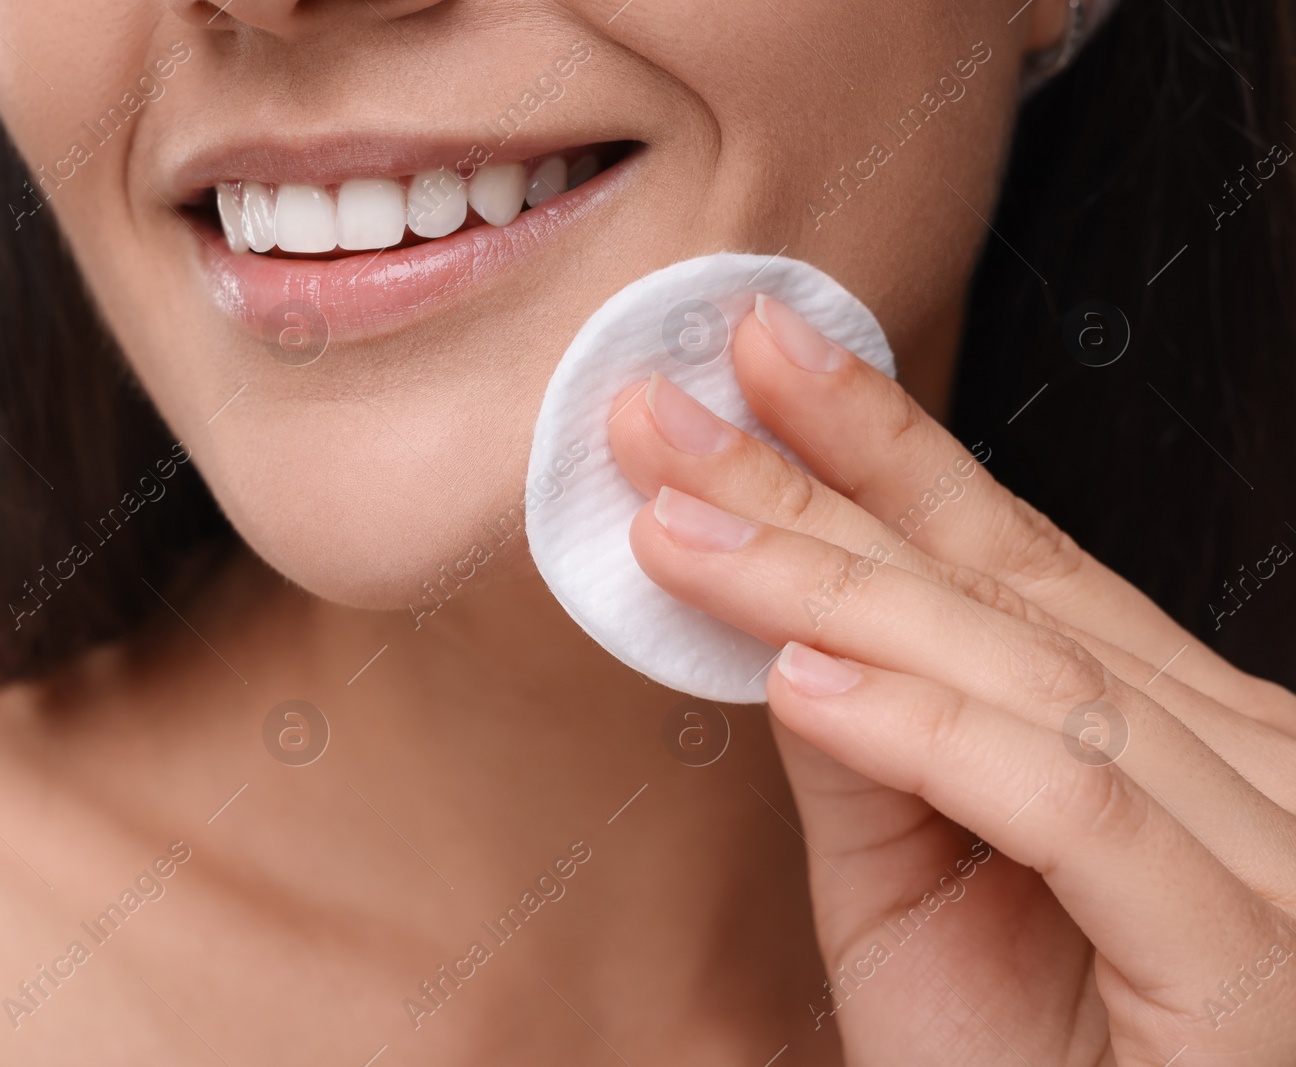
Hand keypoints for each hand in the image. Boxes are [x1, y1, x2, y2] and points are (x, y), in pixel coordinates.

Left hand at [606, 295, 1295, 1064]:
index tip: (761, 358)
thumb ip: (868, 755)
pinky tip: (800, 678)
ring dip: (829, 587)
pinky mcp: (1250, 956)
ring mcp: (1267, 851)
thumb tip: (778, 615)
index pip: (1009, 558)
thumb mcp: (915, 895)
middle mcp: (1240, 762)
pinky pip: (1072, 803)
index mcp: (1170, 733)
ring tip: (681, 525)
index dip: (880, 448)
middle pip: (1000, 590)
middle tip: (676, 409)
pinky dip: (927, 734)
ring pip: (1025, 674)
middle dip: (819, 485)